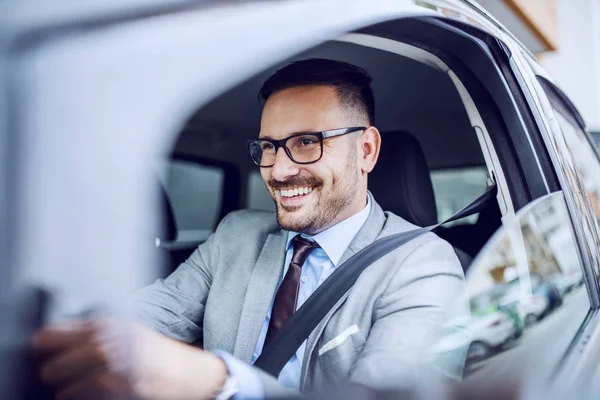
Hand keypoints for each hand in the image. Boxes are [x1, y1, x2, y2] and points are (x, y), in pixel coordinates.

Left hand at [34, 319, 227, 399]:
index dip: (44, 344)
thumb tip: (48, 338)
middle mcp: (108, 342)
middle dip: (52, 371)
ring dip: (64, 389)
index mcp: (107, 324)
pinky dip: (78, 397)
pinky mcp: (118, 388)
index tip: (42, 350)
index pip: (53, 334)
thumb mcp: (126, 331)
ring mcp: (112, 366)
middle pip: (53, 363)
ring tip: (72, 387)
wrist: (186, 371)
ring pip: (64, 386)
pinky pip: (82, 398)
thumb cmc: (156, 352)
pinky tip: (86, 393)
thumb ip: (93, 331)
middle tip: (55, 373)